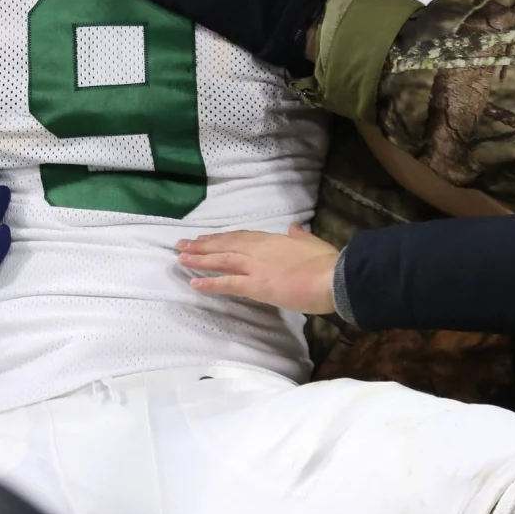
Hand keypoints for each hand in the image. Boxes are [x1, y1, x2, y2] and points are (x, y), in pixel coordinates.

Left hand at [176, 224, 339, 314]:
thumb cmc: (327, 262)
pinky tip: (194, 283)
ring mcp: (256, 266)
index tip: (206, 238)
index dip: (222, 238)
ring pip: (221, 260)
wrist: (334, 276)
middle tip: (182, 245)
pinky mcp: (257, 285)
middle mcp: (259, 250)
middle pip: (225, 245)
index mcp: (273, 240)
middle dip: (202, 245)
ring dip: (199, 259)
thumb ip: (301, 236)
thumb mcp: (313, 243)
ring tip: (180, 258)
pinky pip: (228, 283)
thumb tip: (294, 227)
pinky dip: (210, 283)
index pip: (241, 237)